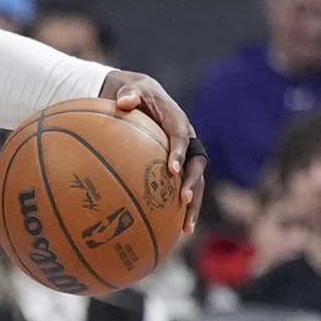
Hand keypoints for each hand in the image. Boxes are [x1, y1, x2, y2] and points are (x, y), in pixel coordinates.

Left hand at [100, 71, 206, 232]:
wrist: (142, 96)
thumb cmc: (133, 93)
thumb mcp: (129, 89)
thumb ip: (128, 93)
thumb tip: (123, 101)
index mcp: (177, 121)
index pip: (182, 138)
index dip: (180, 153)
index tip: (172, 170)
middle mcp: (188, 140)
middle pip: (197, 164)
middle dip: (193, 183)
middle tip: (183, 199)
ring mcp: (186, 155)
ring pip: (196, 182)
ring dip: (193, 204)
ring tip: (186, 228)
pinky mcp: (180, 166)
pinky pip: (182, 188)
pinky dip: (180, 208)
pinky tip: (172, 230)